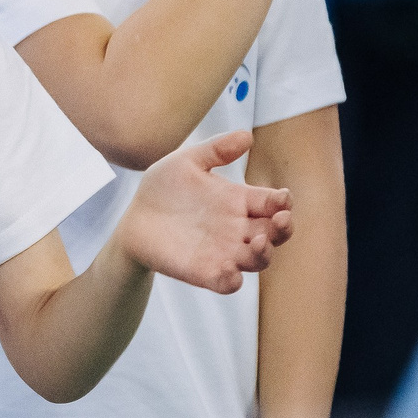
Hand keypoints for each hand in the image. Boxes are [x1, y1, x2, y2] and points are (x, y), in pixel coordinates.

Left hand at [116, 130, 293, 295]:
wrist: (133, 217)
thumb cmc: (163, 188)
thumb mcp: (187, 162)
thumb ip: (216, 149)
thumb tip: (247, 135)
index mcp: (239, 201)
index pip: (273, 204)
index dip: (283, 202)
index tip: (282, 198)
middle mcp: (238, 229)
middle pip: (275, 234)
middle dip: (284, 228)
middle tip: (280, 219)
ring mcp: (224, 252)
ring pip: (258, 260)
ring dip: (265, 254)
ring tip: (258, 242)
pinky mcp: (205, 272)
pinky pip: (228, 283)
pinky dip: (232, 280)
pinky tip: (229, 271)